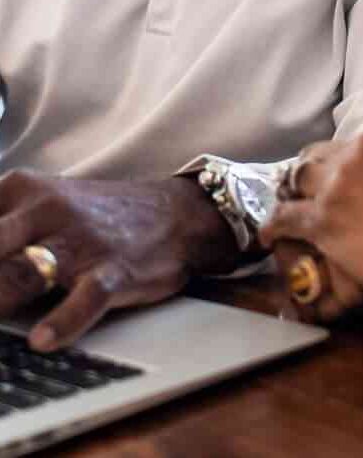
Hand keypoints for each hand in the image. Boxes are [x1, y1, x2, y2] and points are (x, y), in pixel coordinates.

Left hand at [0, 170, 239, 350]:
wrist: (175, 213)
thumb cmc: (96, 217)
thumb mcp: (39, 205)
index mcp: (19, 190)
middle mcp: (46, 210)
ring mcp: (80, 241)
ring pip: (21, 274)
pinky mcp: (114, 269)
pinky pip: (84, 297)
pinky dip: (64, 320)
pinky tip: (45, 340)